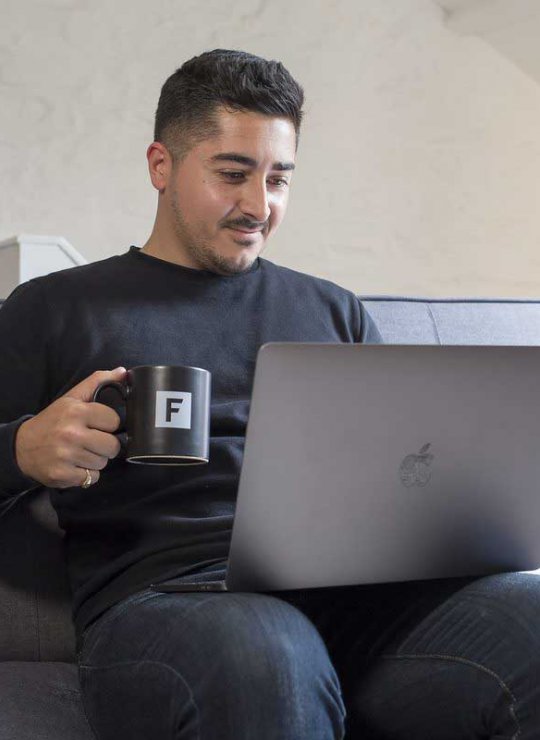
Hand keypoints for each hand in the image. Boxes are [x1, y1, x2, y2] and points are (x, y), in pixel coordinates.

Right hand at [14, 367, 126, 489]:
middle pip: (113, 446)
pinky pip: (92, 477)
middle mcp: (71, 434)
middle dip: (105, 445)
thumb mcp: (72, 398)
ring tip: (81, 452)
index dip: (108, 424)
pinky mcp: (62, 475)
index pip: (114, 421)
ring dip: (95, 460)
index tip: (97, 425)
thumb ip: (97, 382)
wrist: (22, 447)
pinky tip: (75, 465)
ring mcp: (66, 456)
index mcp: (76, 412)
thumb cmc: (52, 421)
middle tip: (92, 441)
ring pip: (103, 463)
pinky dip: (86, 474)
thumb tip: (123, 372)